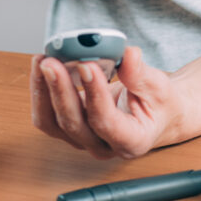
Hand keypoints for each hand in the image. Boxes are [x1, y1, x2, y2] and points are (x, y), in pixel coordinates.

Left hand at [30, 46, 184, 159]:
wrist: (156, 113)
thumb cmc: (159, 103)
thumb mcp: (160, 87)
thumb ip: (141, 74)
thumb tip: (127, 55)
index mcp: (131, 140)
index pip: (106, 122)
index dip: (94, 95)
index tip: (87, 65)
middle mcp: (103, 145)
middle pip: (73, 124)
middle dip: (60, 91)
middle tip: (52, 61)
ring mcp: (84, 139)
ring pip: (53, 123)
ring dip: (44, 92)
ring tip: (42, 60)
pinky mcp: (70, 127)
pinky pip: (47, 116)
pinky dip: (41, 91)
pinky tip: (41, 67)